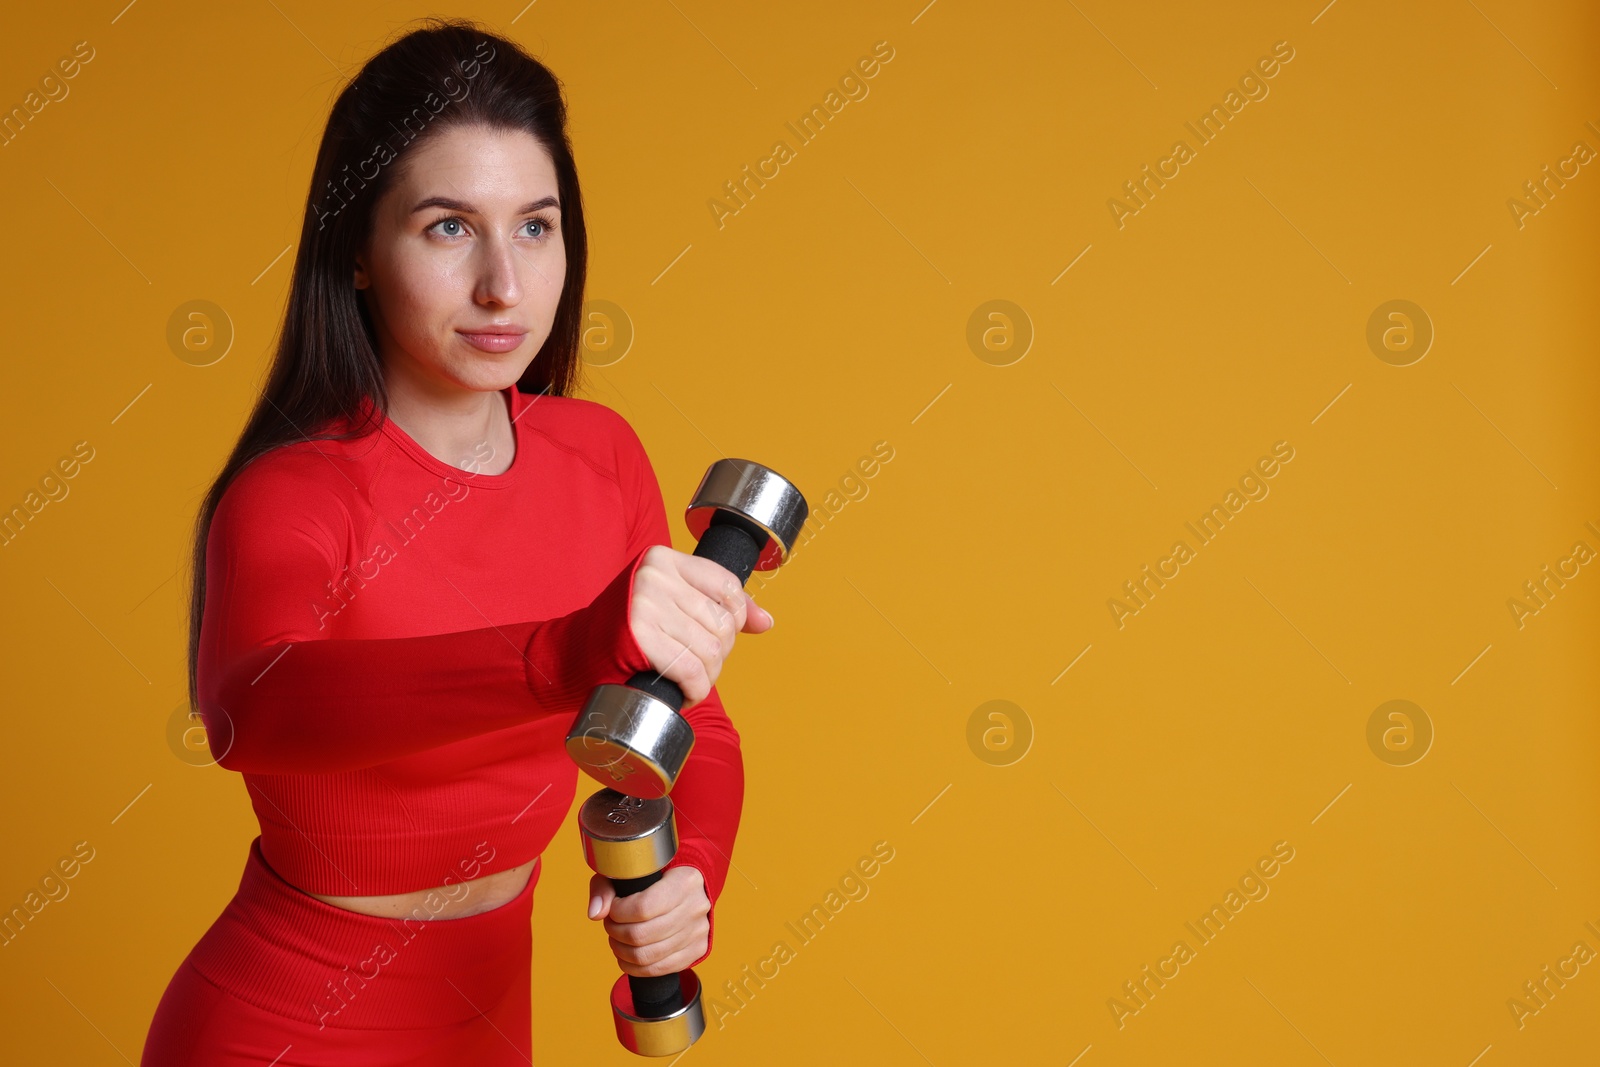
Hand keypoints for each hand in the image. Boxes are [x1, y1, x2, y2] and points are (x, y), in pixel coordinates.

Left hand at [587, 865, 709, 976]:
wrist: (689, 887)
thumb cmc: (655, 878)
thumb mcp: (628, 871)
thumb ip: (606, 886)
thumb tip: (595, 913)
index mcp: (684, 881)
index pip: (642, 907)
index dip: (618, 912)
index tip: (613, 907)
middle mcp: (695, 907)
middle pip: (641, 935)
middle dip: (616, 932)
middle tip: (611, 924)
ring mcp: (698, 931)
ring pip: (646, 956)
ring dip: (621, 950)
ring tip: (617, 938)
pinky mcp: (697, 950)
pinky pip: (658, 970)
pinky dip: (634, 967)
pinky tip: (626, 955)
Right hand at [627, 544, 773, 707]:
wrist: (571, 654)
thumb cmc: (624, 630)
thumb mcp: (668, 602)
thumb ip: (714, 604)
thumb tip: (765, 621)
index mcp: (664, 559)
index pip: (727, 584)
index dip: (736, 617)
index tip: (721, 636)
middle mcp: (655, 576)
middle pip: (721, 622)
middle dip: (719, 654)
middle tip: (699, 666)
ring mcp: (646, 605)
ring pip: (710, 650)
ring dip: (708, 677)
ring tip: (692, 682)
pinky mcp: (639, 637)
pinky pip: (691, 670)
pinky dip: (696, 690)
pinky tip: (687, 693)